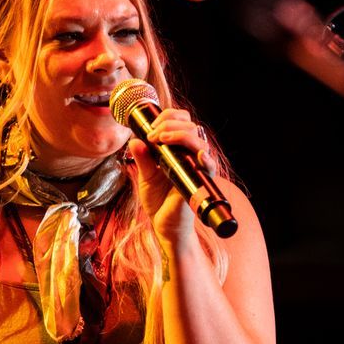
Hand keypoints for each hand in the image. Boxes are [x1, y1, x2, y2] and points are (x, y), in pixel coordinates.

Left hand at [124, 106, 217, 242]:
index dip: (169, 117)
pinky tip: (199, 156)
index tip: (152, 127)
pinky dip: (206, 159)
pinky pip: (209, 167)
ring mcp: (196, 168)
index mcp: (178, 151)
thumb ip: (143, 159)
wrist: (165, 226)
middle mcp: (190, 156)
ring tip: (162, 139)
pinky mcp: (200, 183)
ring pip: (199, 141)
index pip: (182, 122)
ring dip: (180, 135)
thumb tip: (135, 140)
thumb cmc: (159, 201)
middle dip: (170, 123)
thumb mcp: (146, 177)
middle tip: (154, 135)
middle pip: (191, 126)